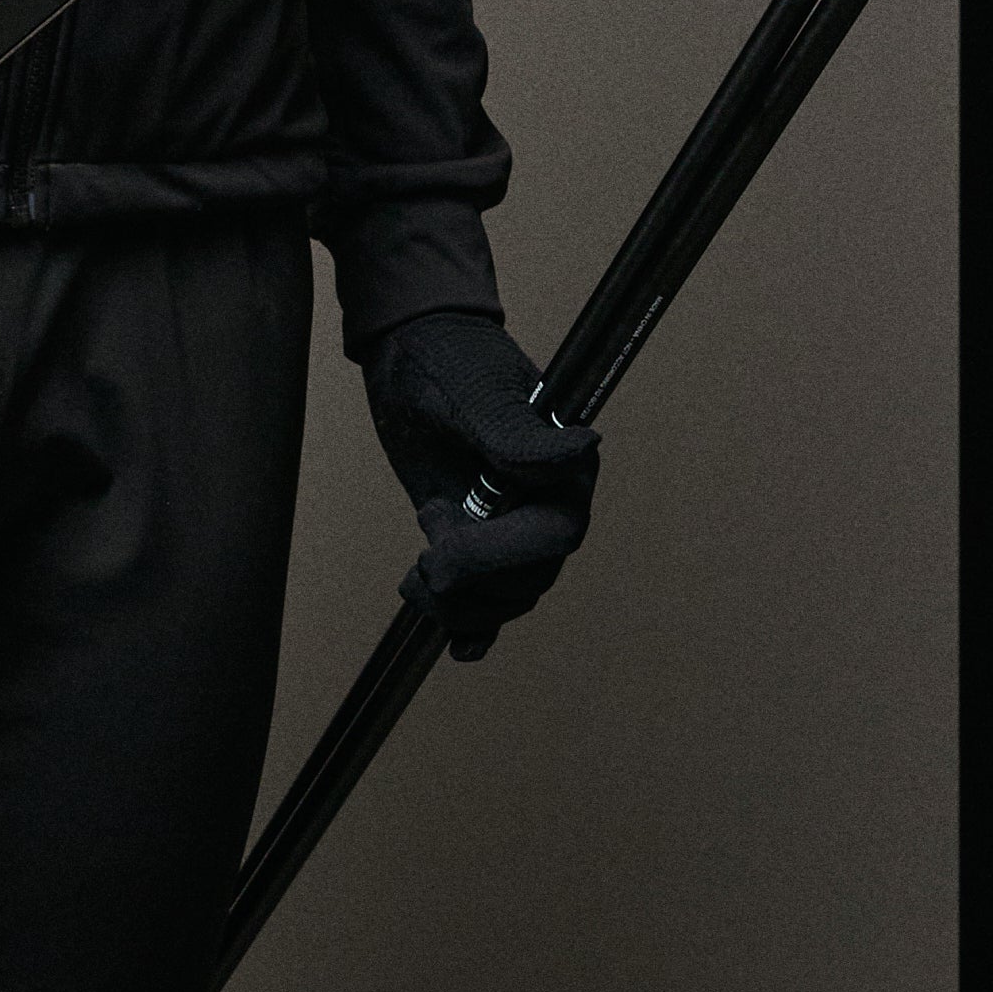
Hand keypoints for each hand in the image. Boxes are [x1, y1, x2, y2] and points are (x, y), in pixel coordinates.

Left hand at [362, 309, 600, 659]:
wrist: (409, 345)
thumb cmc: (445, 356)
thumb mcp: (472, 394)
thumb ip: (517, 436)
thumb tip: (584, 447)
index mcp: (561, 467)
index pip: (553, 536)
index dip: (501, 555)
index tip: (443, 546)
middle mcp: (546, 500)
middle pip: (530, 578)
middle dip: (475, 585)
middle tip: (423, 565)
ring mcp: (511, 521)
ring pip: (508, 596)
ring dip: (462, 606)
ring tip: (417, 579)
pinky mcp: (477, 533)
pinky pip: (488, 596)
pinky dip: (475, 626)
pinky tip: (459, 646)